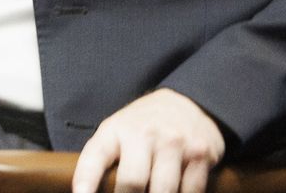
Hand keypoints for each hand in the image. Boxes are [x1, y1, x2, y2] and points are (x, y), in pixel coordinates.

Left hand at [71, 88, 224, 192]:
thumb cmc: (143, 127)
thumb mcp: (117, 132)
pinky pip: (192, 190)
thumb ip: (103, 159)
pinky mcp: (200, 153)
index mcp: (115, 130)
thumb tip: (88, 192)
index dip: (85, 181)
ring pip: (163, 190)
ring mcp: (173, 142)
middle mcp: (144, 134)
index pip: (95, 158)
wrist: (186, 102)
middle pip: (132, 181)